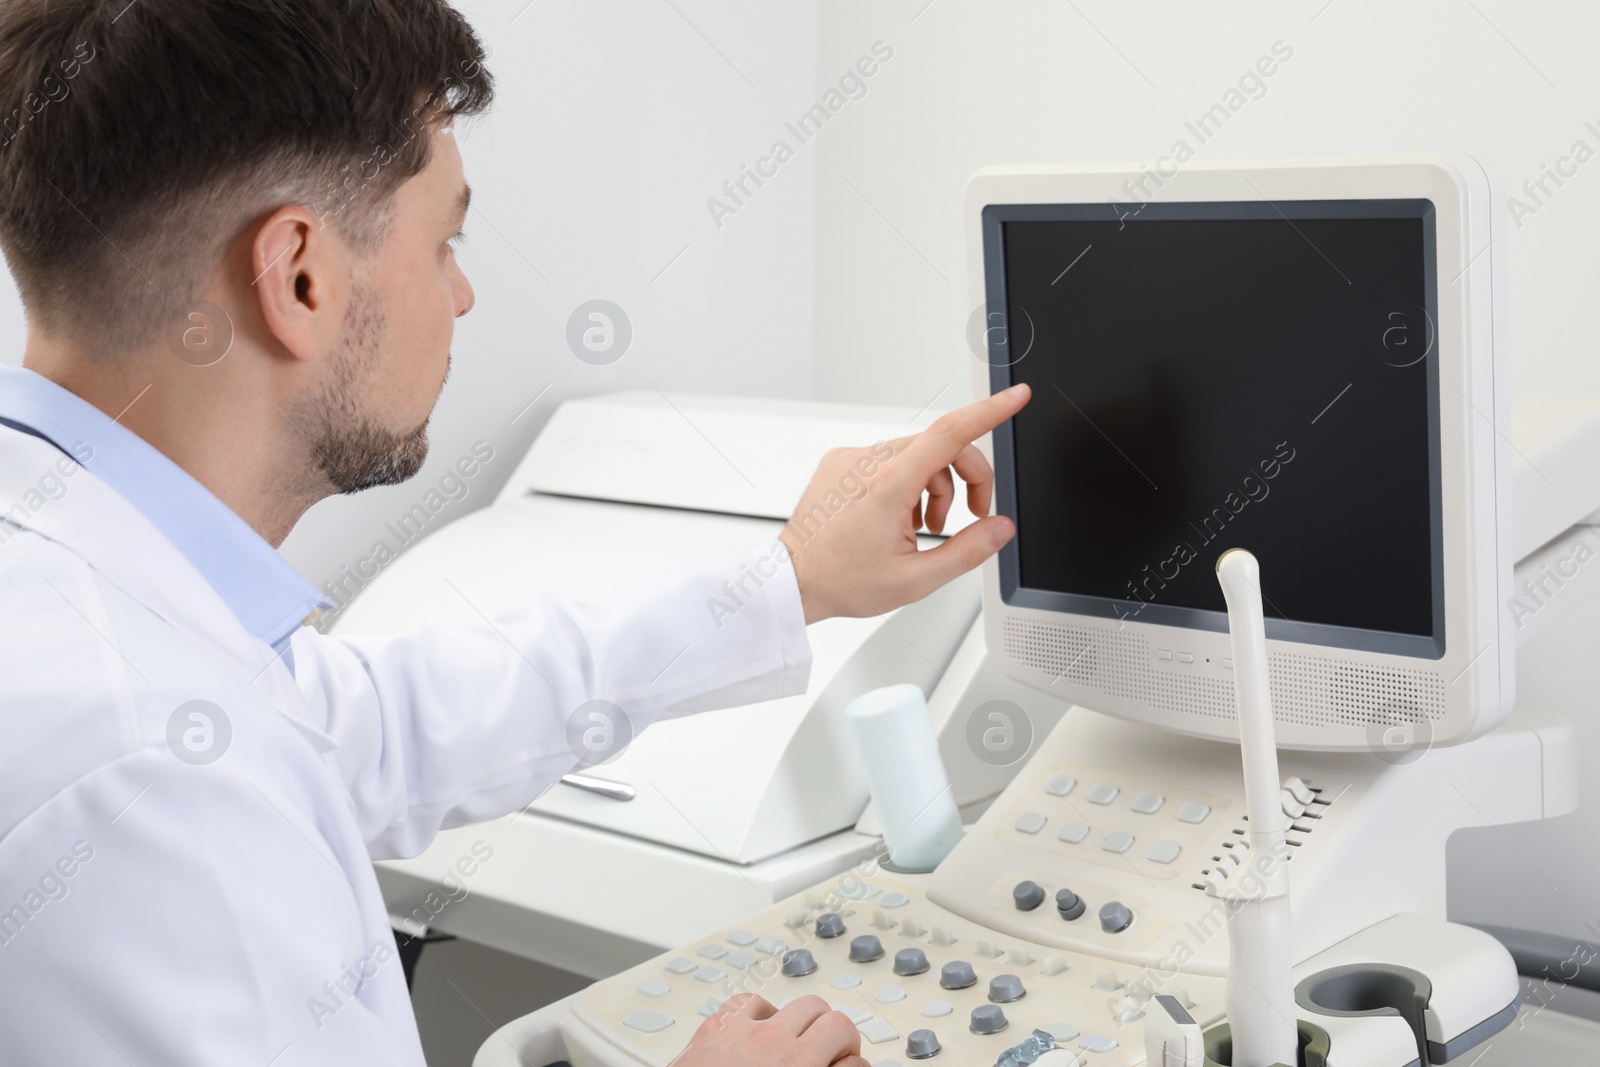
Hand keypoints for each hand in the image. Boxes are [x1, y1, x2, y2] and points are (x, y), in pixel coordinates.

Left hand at [672, 994, 868, 1066]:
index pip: (851, 1054)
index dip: (854, 1063)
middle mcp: (776, 1049)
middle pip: (832, 1020)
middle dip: (837, 1039)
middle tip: (832, 1058)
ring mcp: (745, 1034)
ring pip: (796, 1004)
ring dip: (804, 1023)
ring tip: (799, 1043)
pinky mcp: (716, 1028)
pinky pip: (749, 1003)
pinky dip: (759, 1014)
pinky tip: (759, 1031)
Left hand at [778, 384, 1030, 623]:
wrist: (793, 581)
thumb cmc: (843, 581)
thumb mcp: (916, 580)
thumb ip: (968, 551)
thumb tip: (1000, 528)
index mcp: (888, 486)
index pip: (950, 433)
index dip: (990, 411)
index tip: (1015, 396)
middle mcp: (867, 463)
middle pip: (940, 447)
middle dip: (966, 479)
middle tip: (972, 517)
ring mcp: (850, 459)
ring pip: (916, 455)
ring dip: (933, 487)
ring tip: (923, 528)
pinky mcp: (839, 462)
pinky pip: (887, 460)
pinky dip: (904, 484)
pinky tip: (896, 518)